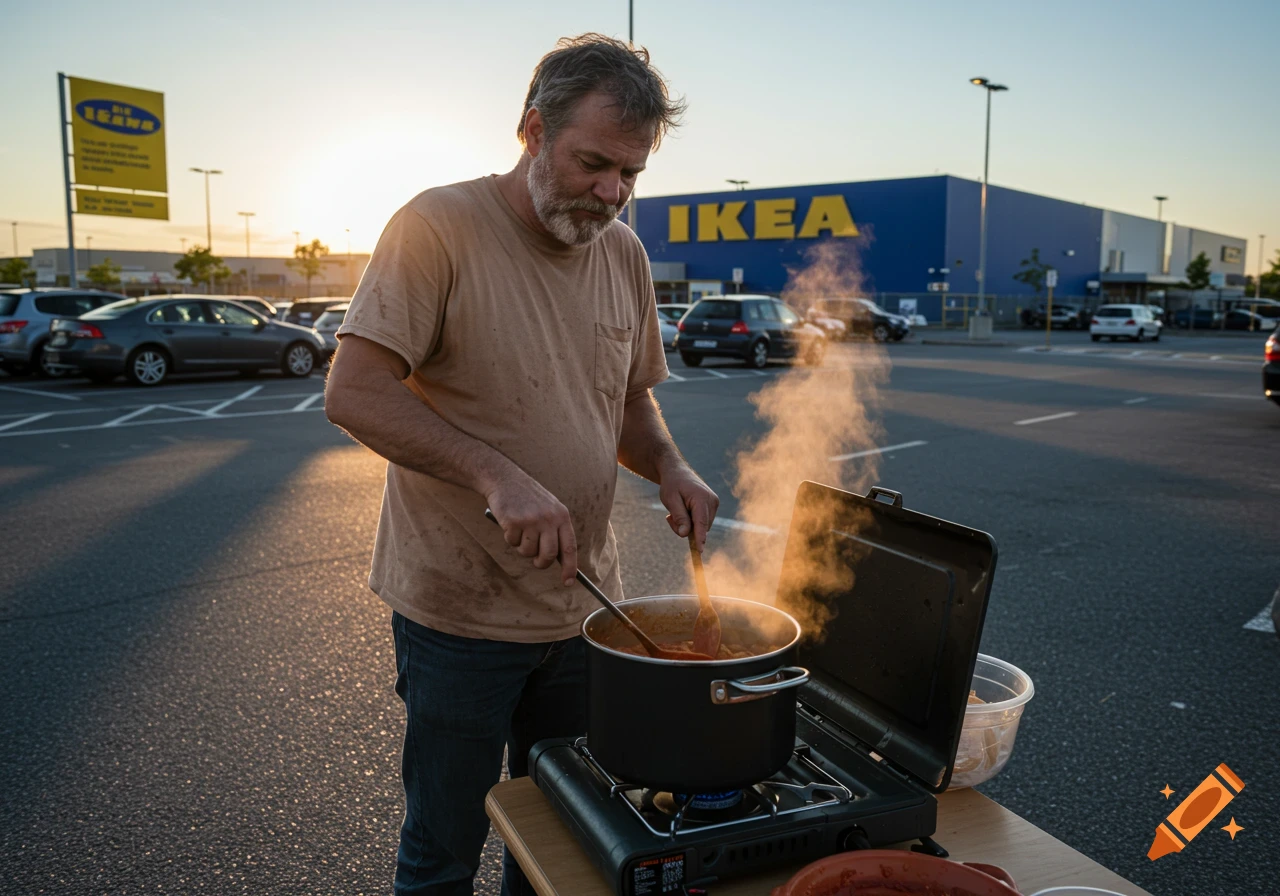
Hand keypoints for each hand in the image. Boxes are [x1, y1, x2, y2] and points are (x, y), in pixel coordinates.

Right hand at [485, 471, 577, 586]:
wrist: (505, 479)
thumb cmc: (528, 497)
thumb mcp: (549, 509)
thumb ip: (555, 530)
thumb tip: (560, 559)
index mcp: (562, 516)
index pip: (570, 547)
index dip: (570, 567)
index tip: (568, 582)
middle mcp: (549, 518)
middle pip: (548, 555)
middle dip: (540, 563)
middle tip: (535, 561)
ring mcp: (531, 520)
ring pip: (528, 552)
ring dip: (522, 547)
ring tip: (520, 530)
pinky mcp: (514, 522)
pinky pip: (512, 542)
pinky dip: (509, 537)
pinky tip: (510, 522)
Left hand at [657, 464, 718, 551]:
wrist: (677, 472)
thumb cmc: (672, 485)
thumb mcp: (670, 500)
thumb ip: (679, 517)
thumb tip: (685, 534)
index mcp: (701, 498)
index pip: (701, 522)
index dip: (700, 538)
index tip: (699, 550)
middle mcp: (712, 501)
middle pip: (701, 527)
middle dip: (685, 528)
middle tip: (669, 518)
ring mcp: (714, 503)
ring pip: (702, 526)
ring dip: (688, 525)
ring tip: (675, 512)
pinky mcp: (712, 506)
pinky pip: (703, 522)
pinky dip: (692, 521)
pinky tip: (683, 511)